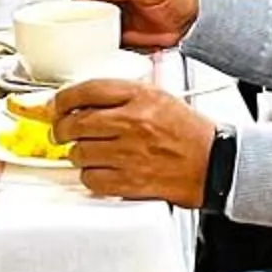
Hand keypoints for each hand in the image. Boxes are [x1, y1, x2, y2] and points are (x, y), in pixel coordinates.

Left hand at [49, 80, 215, 206]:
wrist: (214, 163)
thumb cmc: (189, 132)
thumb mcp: (158, 97)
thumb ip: (121, 95)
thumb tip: (82, 99)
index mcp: (141, 96)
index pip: (87, 90)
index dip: (63, 99)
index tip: (57, 105)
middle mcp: (133, 123)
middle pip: (76, 123)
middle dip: (62, 128)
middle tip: (63, 131)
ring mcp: (130, 153)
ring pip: (79, 153)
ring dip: (77, 154)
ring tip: (87, 152)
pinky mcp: (130, 181)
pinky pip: (91, 179)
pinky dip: (90, 176)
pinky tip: (100, 170)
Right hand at [72, 0, 199, 51]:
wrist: (190, 23)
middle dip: (80, 1)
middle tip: (84, 13)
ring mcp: (111, 5)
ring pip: (86, 9)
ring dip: (84, 17)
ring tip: (88, 25)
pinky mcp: (112, 24)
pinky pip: (95, 27)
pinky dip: (92, 32)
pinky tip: (96, 35)